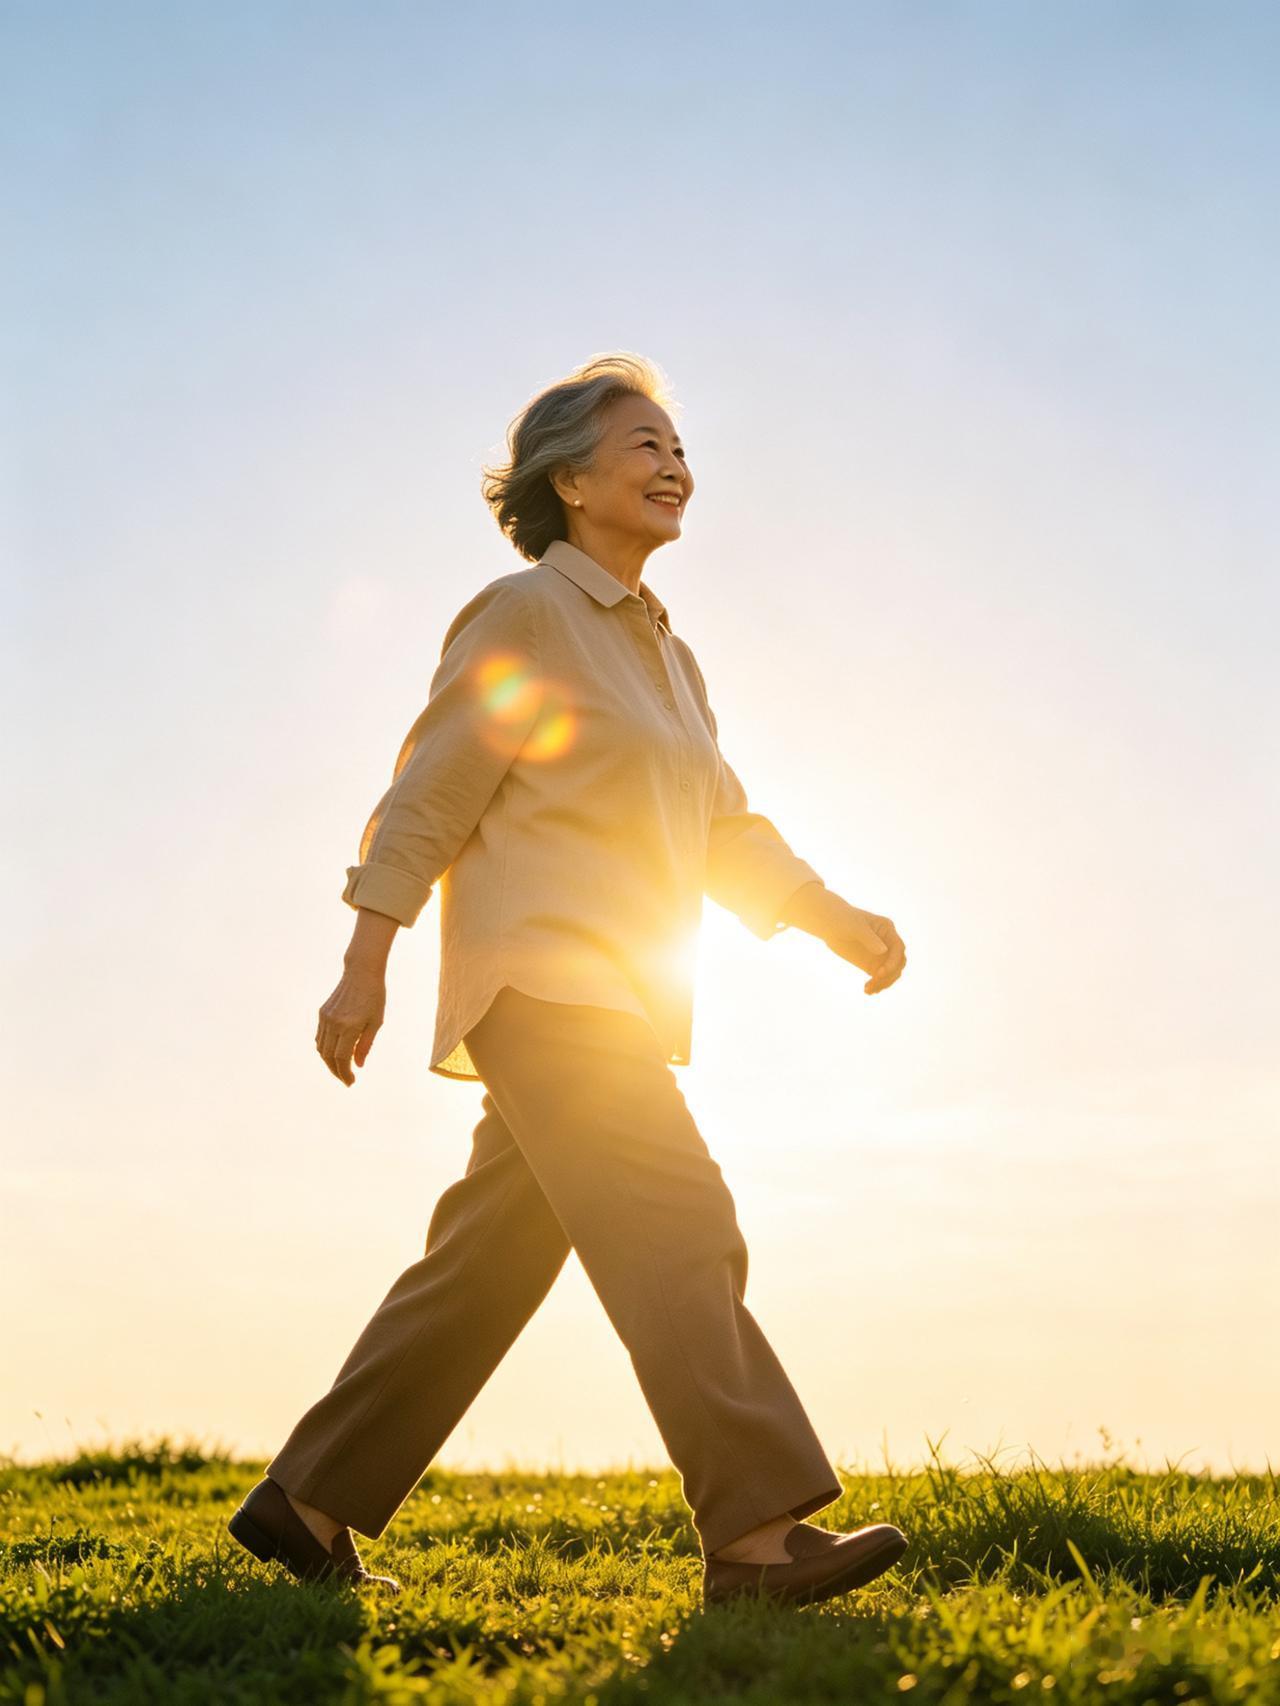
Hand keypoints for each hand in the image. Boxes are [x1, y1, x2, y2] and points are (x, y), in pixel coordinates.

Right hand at [316, 966, 386, 1084]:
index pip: (342, 1058)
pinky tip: (334, 1054)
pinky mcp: (322, 1013)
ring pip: (321, 1048)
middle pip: (328, 1056)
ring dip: (329, 1062)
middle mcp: (334, 1023)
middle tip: (346, 1080)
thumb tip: (358, 1065)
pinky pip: (319, 1037)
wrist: (361, 973)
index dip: (345, 1073)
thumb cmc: (374, 997)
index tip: (351, 1082)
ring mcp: (325, 1018)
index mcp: (349, 1027)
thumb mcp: (376, 1022)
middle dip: (336, 1071)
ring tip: (341, 1069)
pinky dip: (325, 1049)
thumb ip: (365, 1045)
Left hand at [825, 899, 906, 994]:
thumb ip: (869, 938)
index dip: (893, 962)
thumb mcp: (855, 927)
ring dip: (883, 983)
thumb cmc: (842, 919)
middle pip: (898, 963)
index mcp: (887, 929)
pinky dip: (876, 985)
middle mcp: (887, 943)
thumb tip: (883, 951)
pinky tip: (867, 991)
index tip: (881, 973)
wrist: (828, 925)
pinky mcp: (871, 964)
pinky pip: (879, 978)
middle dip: (890, 974)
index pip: (898, 948)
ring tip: (869, 989)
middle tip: (874, 981)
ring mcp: (880, 955)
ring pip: (891, 973)